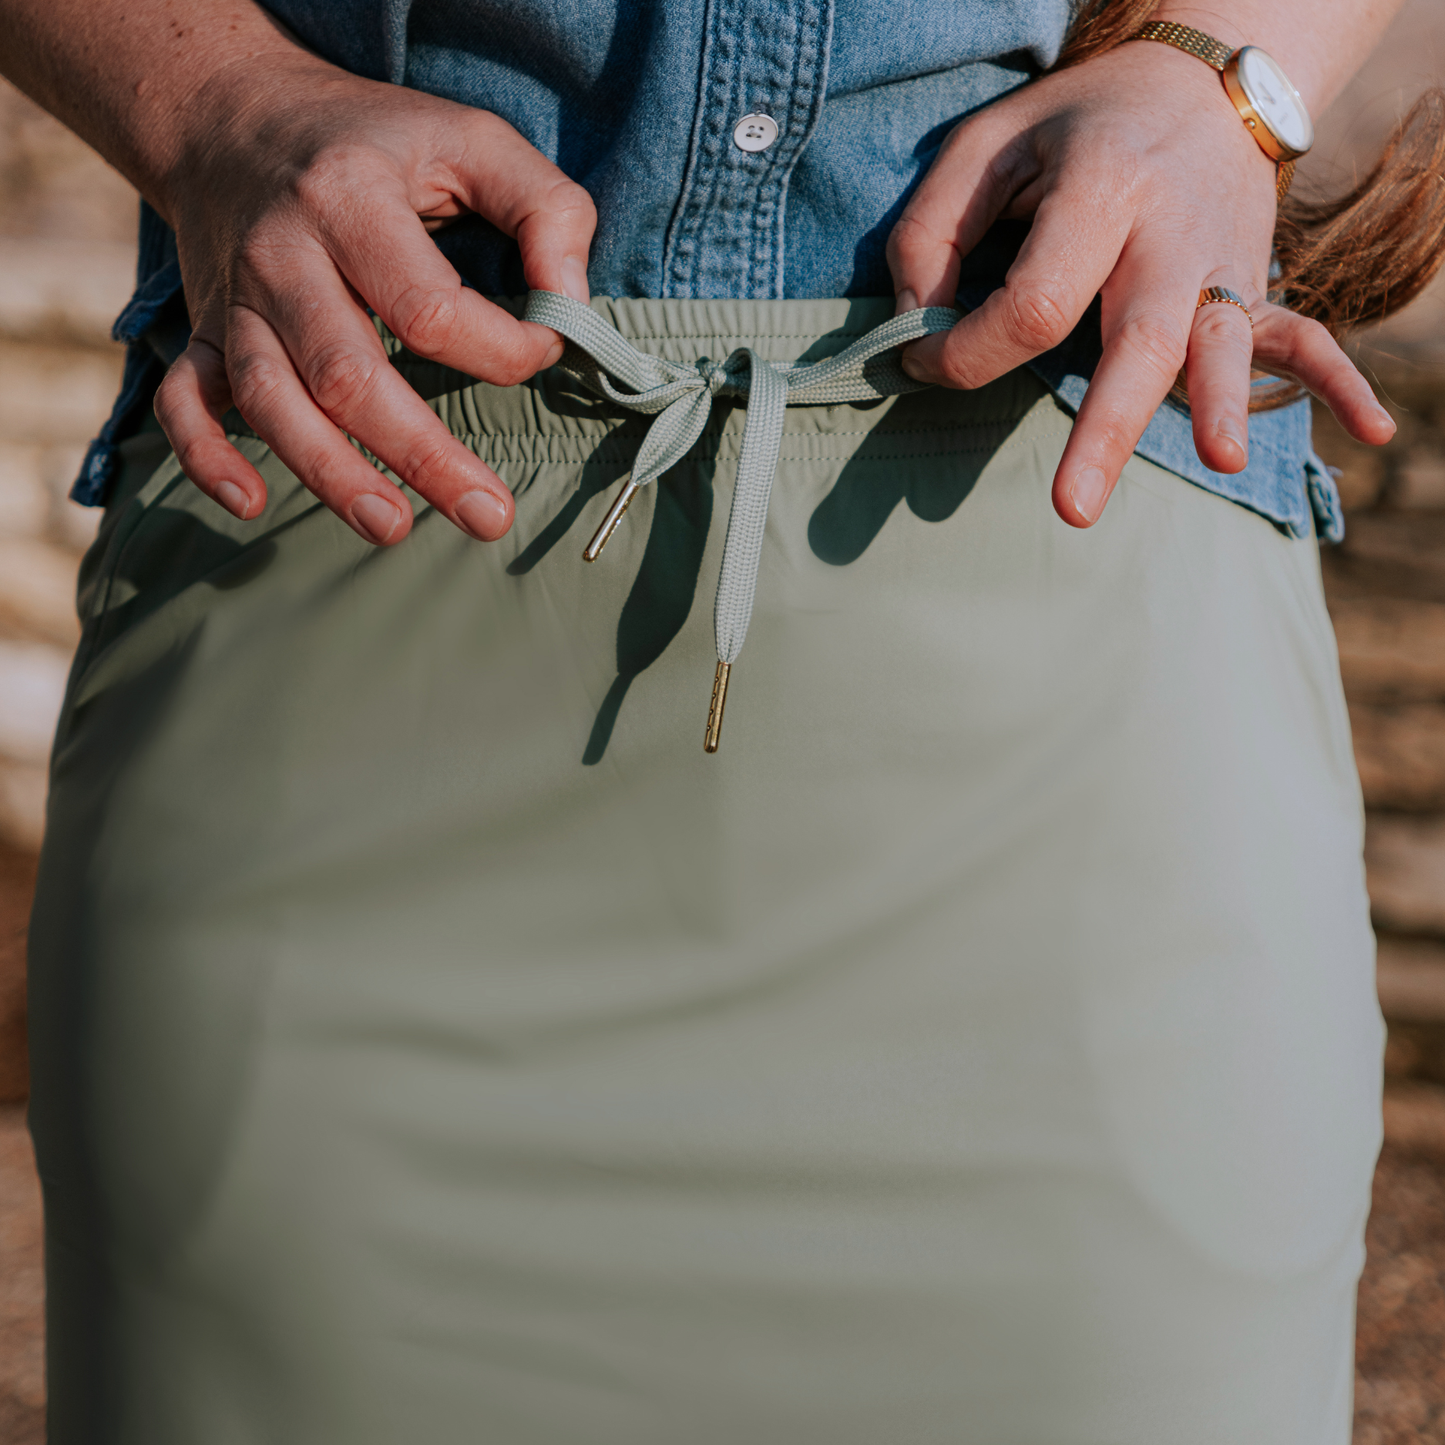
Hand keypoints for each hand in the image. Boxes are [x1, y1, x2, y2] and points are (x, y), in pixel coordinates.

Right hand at [154, 48, 595, 544]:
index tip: (542, 354)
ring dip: (330, 474)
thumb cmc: (376, 140)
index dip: (500, 349)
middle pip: (348, 374)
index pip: (429, 306)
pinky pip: (183, 402)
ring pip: (272, 400)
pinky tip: (252, 504)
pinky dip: (205, 456)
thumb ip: (547, 209)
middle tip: (490, 517)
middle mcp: (282, 254)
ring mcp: (236, 299)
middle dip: (422, 455)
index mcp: (351, 199)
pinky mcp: (204, 331)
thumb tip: (573, 306)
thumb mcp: (473, 137)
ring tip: (394, 529)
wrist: (230, 111)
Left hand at [887, 39, 1395, 527]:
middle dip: (1106, 426)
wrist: (1197, 80)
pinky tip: (1370, 430)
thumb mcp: (983, 146)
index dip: (967, 351)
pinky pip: (1302, 334)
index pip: (1030, 302)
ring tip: (1220, 462)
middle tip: (1072, 507)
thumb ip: (930, 232)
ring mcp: (1222, 262)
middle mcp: (1170, 230)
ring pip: (1221, 343)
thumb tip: (919, 325)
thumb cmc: (1075, 127)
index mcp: (1100, 188)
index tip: (925, 361)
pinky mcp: (1251, 285)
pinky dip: (1338, 382)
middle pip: (1137, 338)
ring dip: (1220, 404)